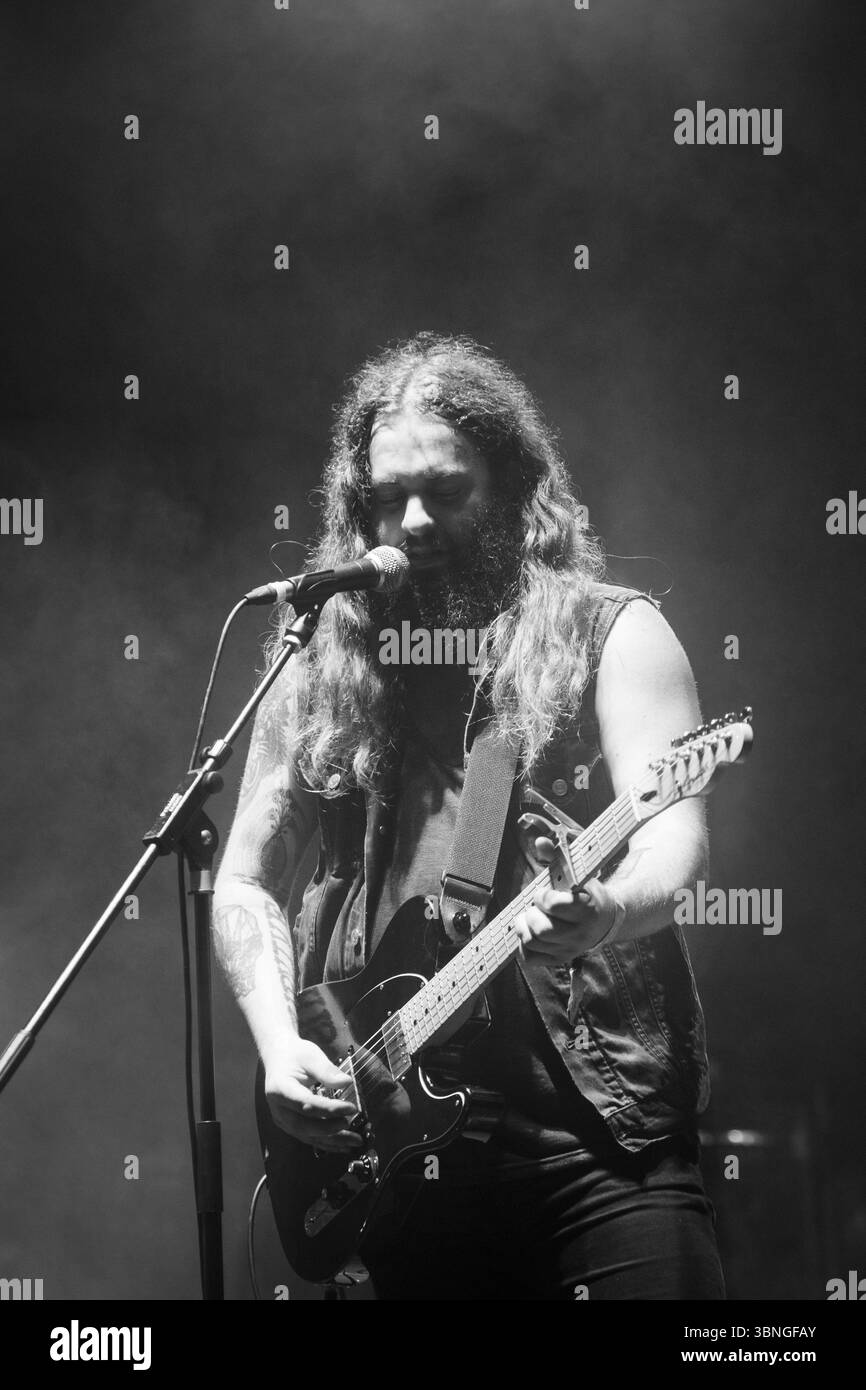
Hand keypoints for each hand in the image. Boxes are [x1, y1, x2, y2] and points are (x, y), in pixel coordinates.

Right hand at [263, 1038, 362, 1153]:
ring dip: (332, 1141)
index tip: (351, 1108)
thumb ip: (327, 1070)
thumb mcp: (310, 1056)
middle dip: (330, 1130)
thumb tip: (346, 1082)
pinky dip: (326, 1143)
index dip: (329, 1110)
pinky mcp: (289, 1125)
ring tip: (354, 1141)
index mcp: (280, 1089)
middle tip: (353, 1128)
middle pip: (304, 1126)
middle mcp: (278, 1109)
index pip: (306, 1104)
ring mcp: (282, 1120)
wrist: (278, 1058)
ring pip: (307, 1136)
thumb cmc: (294, 1055)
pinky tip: (343, 1145)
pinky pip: (308, 1137)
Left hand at [513, 833, 620, 961]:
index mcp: (587, 911)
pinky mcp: (559, 959)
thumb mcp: (577, 873)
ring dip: (524, 927)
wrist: (605, 921)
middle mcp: (580, 935)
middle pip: (541, 930)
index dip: (543, 897)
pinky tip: (530, 931)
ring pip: (532, 943)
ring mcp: (569, 950)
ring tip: (531, 916)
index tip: (544, 893)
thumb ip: (557, 857)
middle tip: (536, 906)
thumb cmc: (587, 894)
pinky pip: (530, 958)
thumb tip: (540, 842)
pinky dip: (524, 945)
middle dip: (531, 913)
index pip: (555, 906)